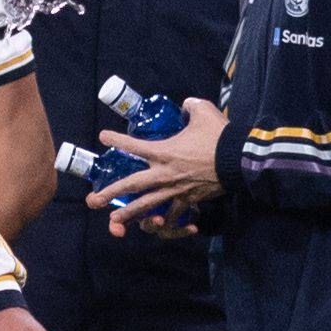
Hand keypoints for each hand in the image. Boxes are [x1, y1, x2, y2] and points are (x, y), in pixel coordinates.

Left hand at [91, 98, 227, 236]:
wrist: (238, 160)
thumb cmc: (219, 135)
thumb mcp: (203, 111)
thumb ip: (190, 107)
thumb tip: (186, 105)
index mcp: (164, 151)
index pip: (133, 146)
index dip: (116, 141)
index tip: (102, 137)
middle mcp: (164, 173)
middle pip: (131, 186)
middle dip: (110, 193)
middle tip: (92, 200)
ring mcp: (175, 190)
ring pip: (147, 206)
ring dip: (129, 214)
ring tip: (113, 222)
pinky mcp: (188, 200)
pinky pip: (173, 214)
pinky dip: (165, 220)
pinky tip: (156, 225)